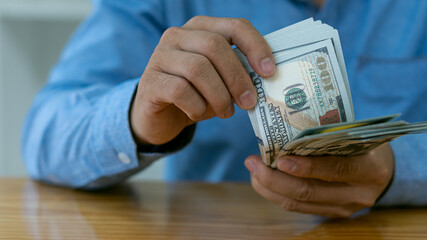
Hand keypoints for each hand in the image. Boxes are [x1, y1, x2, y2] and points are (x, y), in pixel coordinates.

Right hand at [130, 16, 275, 144]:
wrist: (161, 117)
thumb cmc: (197, 95)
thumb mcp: (221, 81)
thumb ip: (239, 73)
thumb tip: (267, 78)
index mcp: (201, 28)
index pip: (234, 27)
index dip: (255, 47)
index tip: (270, 72)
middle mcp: (177, 35)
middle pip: (215, 46)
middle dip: (237, 77)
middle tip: (249, 102)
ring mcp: (160, 56)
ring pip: (198, 68)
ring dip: (218, 95)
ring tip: (226, 112)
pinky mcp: (150, 81)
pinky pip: (179, 91)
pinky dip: (196, 107)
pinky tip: (197, 114)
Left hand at [244, 143, 394, 217]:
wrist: (383, 171)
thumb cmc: (364, 144)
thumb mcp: (356, 135)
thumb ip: (328, 136)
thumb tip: (285, 127)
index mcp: (369, 169)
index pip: (335, 170)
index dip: (306, 167)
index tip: (280, 159)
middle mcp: (357, 194)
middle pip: (309, 192)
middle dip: (275, 179)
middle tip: (253, 163)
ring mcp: (344, 208)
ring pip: (300, 203)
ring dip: (270, 188)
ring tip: (253, 171)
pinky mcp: (331, 213)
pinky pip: (299, 207)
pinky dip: (278, 194)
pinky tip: (263, 182)